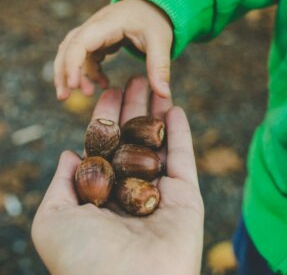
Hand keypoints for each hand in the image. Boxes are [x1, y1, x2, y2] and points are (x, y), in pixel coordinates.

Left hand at [32, 77, 203, 274]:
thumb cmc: (83, 259)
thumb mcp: (53, 220)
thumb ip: (60, 184)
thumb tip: (69, 152)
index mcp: (101, 194)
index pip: (106, 145)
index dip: (106, 116)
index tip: (109, 90)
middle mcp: (131, 189)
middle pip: (134, 138)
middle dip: (134, 107)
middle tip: (136, 78)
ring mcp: (160, 191)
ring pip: (159, 143)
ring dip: (158, 113)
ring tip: (157, 83)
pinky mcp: (186, 196)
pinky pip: (183, 158)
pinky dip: (181, 132)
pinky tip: (175, 107)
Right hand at [54, 0, 172, 100]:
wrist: (154, 5)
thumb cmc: (155, 20)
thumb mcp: (161, 42)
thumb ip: (160, 67)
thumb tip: (164, 94)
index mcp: (108, 23)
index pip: (80, 42)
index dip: (73, 63)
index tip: (74, 86)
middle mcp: (95, 25)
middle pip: (68, 47)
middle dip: (64, 72)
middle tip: (64, 97)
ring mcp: (94, 31)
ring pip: (72, 52)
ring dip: (74, 73)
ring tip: (86, 94)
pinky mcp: (98, 39)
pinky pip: (86, 56)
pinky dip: (89, 71)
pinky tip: (102, 84)